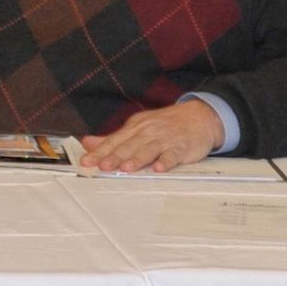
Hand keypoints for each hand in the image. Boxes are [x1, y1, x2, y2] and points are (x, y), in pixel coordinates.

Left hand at [79, 100, 223, 172]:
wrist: (200, 116)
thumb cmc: (165, 125)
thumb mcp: (138, 127)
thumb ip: (113, 138)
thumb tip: (87, 143)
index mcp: (135, 128)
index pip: (114, 140)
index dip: (100, 151)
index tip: (86, 162)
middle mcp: (148, 132)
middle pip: (129, 145)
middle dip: (115, 156)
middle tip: (102, 166)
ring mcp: (165, 139)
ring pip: (149, 149)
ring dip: (137, 159)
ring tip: (126, 168)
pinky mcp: (181, 146)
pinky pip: (173, 154)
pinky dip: (166, 161)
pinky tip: (159, 169)